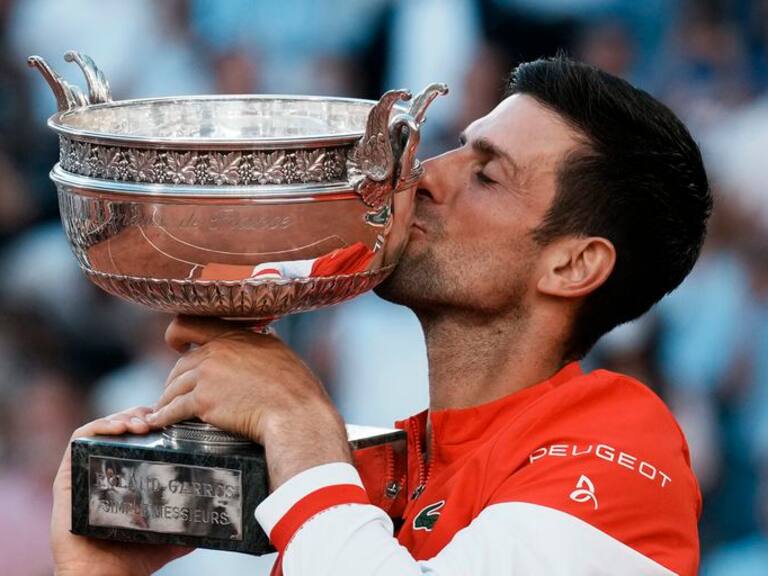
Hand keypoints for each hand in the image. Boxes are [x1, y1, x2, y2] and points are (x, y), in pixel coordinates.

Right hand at [52, 407, 191, 575]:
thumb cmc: (133, 556)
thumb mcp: (171, 530)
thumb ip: (190, 518)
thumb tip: (218, 509)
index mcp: (127, 475)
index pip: (141, 436)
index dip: (156, 422)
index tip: (173, 419)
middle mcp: (105, 469)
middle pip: (123, 426)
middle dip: (142, 415)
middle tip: (159, 418)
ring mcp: (85, 470)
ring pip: (102, 428)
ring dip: (124, 417)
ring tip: (143, 423)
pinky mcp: (66, 476)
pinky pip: (78, 441)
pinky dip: (99, 426)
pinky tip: (119, 428)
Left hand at [148, 316, 350, 488]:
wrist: (295, 413)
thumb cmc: (296, 387)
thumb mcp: (279, 351)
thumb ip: (261, 343)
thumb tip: (264, 336)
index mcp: (235, 336)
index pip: (191, 323)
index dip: (177, 334)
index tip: (176, 345)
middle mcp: (216, 351)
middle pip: (181, 363)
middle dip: (175, 379)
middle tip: (175, 392)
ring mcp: (207, 375)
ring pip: (174, 386)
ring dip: (168, 399)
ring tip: (166, 410)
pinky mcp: (203, 401)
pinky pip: (174, 409)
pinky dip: (163, 416)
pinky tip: (158, 422)